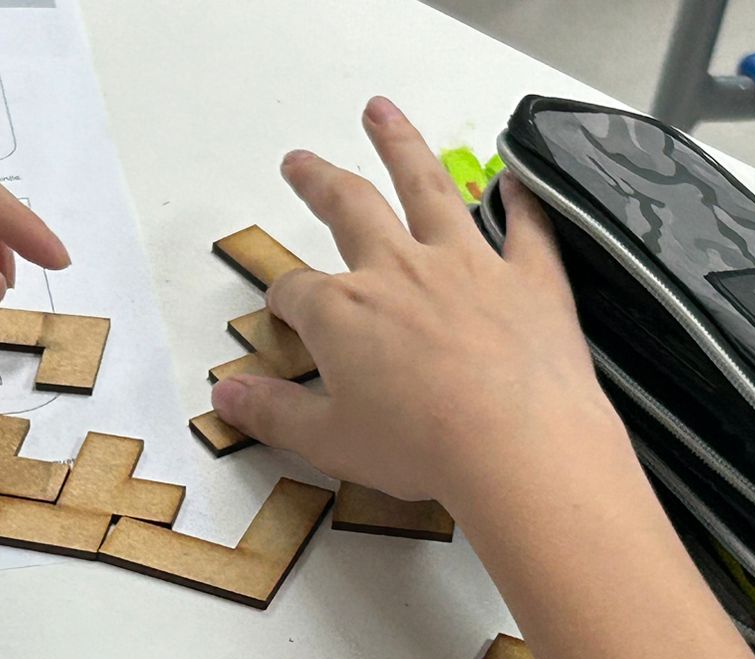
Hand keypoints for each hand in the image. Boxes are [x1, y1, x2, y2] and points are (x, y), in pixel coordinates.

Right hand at [210, 97, 623, 517]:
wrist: (518, 448)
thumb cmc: (422, 448)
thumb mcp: (330, 442)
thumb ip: (275, 414)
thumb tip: (227, 398)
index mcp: (342, 313)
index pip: (298, 293)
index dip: (285, 300)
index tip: (283, 309)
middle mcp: (398, 271)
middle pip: (349, 208)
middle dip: (318, 182)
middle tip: (298, 161)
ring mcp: (466, 266)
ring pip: (427, 188)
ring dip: (400, 145)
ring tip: (381, 113)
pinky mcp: (527, 279)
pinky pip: (524, 226)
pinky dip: (520, 199)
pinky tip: (514, 178)